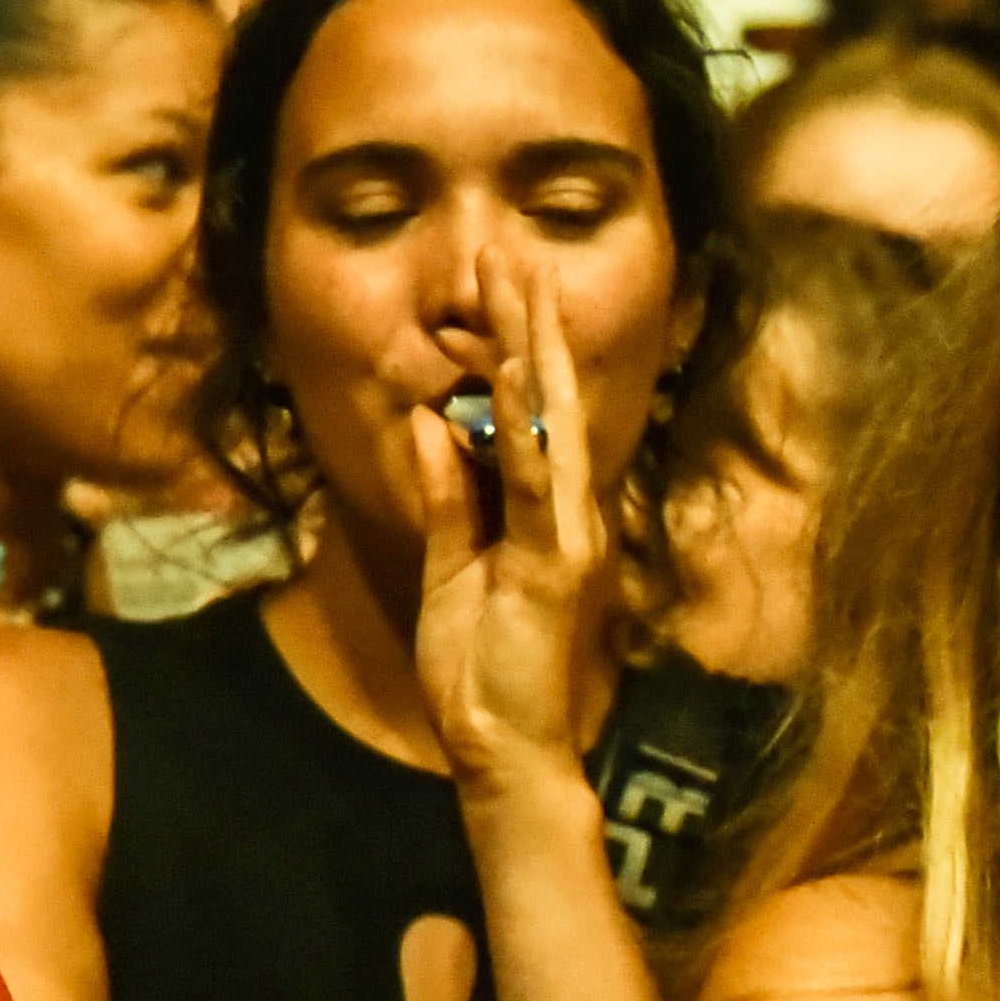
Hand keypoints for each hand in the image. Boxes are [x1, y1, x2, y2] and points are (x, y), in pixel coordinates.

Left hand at [405, 246, 616, 805]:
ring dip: (531, 353)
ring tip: (515, 287)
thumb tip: (431, 422)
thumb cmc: (482, 665)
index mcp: (545, 511)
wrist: (502, 747)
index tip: (497, 285)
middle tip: (510, 252)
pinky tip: (510, 380)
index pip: (531, 413)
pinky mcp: (552, 565)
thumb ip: (446, 494)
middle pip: (549, 400)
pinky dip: (522, 430)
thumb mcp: (450, 564)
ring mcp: (566, 535)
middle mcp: (568, 511)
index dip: (517, 347)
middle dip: (529, 325)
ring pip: (549, 424)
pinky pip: (533, 485)